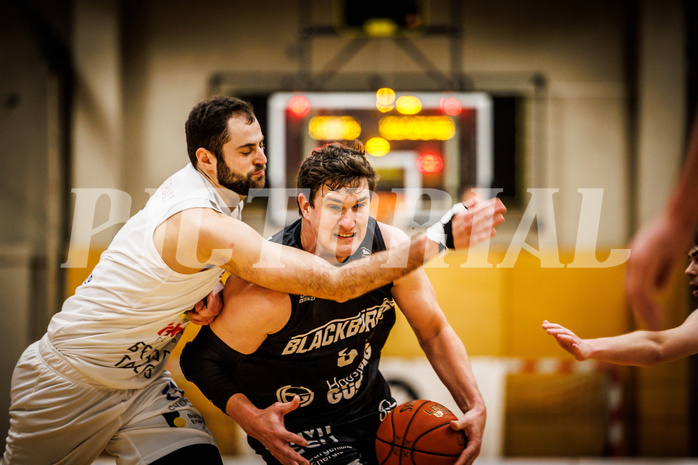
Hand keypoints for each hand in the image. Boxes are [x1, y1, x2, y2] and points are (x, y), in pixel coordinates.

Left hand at [187, 280, 223, 324]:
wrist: (219, 285)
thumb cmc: (212, 286)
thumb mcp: (204, 290)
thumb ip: (200, 300)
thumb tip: (197, 309)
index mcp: (215, 303)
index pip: (205, 314)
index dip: (197, 313)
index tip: (190, 310)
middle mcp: (218, 309)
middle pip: (206, 319)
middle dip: (195, 317)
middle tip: (189, 313)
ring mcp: (218, 311)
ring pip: (208, 321)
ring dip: (199, 321)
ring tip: (192, 319)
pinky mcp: (217, 312)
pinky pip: (210, 320)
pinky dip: (203, 321)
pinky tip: (199, 319)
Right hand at [239, 396, 308, 464]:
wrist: (253, 423)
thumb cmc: (267, 415)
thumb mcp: (278, 407)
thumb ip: (290, 405)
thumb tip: (298, 397)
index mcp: (278, 431)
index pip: (289, 437)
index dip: (297, 440)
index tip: (306, 443)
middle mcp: (276, 441)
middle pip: (287, 452)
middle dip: (297, 458)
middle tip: (306, 462)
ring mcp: (274, 447)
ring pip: (284, 458)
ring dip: (292, 463)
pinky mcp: (273, 449)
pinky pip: (280, 458)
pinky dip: (286, 463)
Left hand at [450, 403, 485, 464]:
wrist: (478, 416)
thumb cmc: (472, 418)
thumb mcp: (466, 419)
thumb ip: (459, 423)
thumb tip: (451, 424)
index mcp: (475, 444)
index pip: (466, 456)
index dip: (460, 463)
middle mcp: (476, 450)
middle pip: (467, 463)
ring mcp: (474, 451)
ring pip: (467, 463)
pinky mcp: (471, 450)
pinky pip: (465, 459)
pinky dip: (459, 462)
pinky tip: (449, 463)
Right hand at [451, 197, 506, 249]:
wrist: (443, 238)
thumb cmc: (451, 223)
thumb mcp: (457, 211)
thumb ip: (467, 205)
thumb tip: (477, 199)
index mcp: (465, 215)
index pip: (480, 208)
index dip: (490, 204)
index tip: (498, 202)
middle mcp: (468, 223)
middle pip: (484, 216)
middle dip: (495, 211)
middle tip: (504, 208)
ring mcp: (469, 233)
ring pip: (484, 226)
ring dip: (493, 222)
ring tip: (501, 218)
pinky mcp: (470, 242)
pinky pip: (480, 237)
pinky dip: (487, 234)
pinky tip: (494, 231)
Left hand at [542, 320, 591, 360]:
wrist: (585, 350)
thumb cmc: (570, 343)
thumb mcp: (560, 336)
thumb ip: (552, 330)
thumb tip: (544, 322)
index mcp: (565, 333)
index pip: (557, 327)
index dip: (551, 326)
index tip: (543, 326)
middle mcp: (570, 335)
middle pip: (563, 332)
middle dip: (555, 331)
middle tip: (547, 331)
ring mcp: (576, 342)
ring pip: (570, 338)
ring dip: (564, 337)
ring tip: (558, 336)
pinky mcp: (580, 350)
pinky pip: (578, 348)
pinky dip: (576, 346)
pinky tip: (573, 345)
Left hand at [625, 215, 691, 329]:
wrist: (679, 215)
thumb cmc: (676, 231)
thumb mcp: (668, 256)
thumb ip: (661, 273)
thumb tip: (657, 290)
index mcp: (636, 261)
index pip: (634, 287)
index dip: (640, 304)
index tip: (649, 318)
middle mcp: (632, 261)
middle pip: (631, 292)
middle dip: (642, 311)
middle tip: (652, 327)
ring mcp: (635, 260)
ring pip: (635, 293)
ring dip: (645, 311)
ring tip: (656, 325)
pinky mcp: (642, 260)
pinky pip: (641, 287)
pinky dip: (648, 302)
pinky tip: (657, 313)